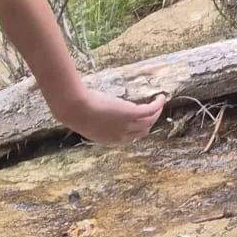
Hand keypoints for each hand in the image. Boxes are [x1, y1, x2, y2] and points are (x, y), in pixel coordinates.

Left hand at [50, 86, 166, 144]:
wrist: (74, 108)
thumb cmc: (75, 111)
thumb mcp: (87, 120)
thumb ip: (95, 120)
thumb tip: (94, 110)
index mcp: (111, 140)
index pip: (131, 137)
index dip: (138, 129)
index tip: (142, 120)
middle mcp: (122, 136)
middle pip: (144, 130)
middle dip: (150, 121)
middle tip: (154, 111)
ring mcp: (127, 125)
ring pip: (150, 120)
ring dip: (157, 111)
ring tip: (159, 102)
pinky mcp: (131, 113)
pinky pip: (151, 110)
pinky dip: (158, 104)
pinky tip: (161, 96)